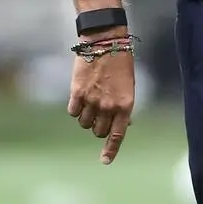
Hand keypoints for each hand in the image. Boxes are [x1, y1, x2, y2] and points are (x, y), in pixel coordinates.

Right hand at [67, 43, 134, 164]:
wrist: (105, 42)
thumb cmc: (121, 63)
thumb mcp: (129, 86)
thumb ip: (124, 107)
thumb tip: (124, 124)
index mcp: (125, 105)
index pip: (118, 135)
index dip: (111, 150)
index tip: (105, 161)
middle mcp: (108, 106)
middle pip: (98, 131)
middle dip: (99, 126)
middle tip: (100, 114)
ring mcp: (91, 101)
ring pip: (84, 124)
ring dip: (86, 117)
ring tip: (91, 101)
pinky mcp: (76, 94)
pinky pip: (73, 113)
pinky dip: (76, 109)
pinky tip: (80, 97)